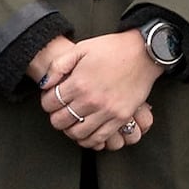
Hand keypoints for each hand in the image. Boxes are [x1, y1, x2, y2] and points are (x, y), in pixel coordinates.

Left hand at [36, 31, 160, 152]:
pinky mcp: (120, 118)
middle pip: (61, 121)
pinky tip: (86, 132)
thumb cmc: (113, 49)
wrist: (143, 53)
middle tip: (60, 112)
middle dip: (56, 117)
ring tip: (73, 122)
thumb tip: (45, 83)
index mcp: (79, 83)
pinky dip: (88, 139)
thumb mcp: (81, 48)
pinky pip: (99, 138)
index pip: (50, 103)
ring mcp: (107, 111)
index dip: (47, 102)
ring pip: (77, 134)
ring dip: (71, 130)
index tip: (52, 99)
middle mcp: (91, 100)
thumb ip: (58, 66)